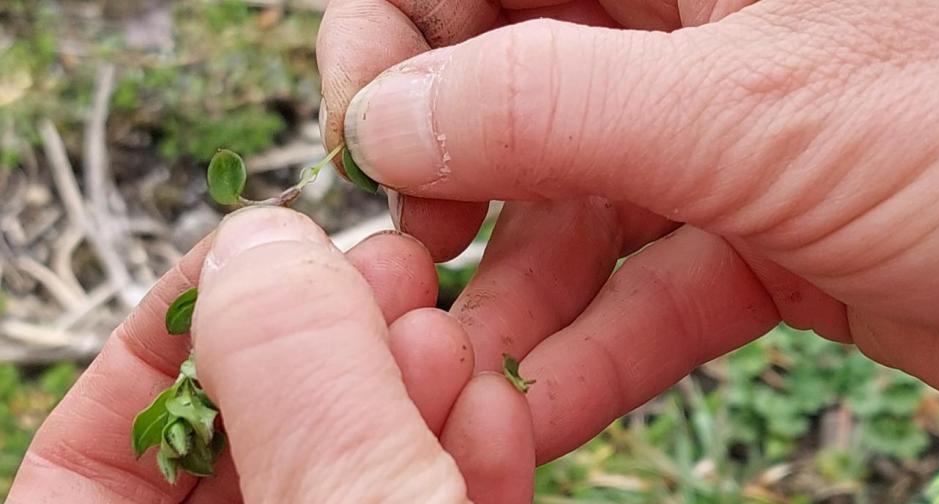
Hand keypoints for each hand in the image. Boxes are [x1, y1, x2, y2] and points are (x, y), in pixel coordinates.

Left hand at [8, 207, 533, 502]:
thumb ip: (304, 396)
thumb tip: (266, 250)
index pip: (91, 466)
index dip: (164, 340)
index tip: (255, 253)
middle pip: (248, 447)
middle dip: (320, 344)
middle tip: (384, 271)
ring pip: (352, 472)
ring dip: (406, 391)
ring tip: (443, 330)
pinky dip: (462, 460)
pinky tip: (492, 408)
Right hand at [320, 0, 938, 464]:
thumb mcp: (754, 110)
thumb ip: (549, 107)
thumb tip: (387, 119)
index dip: (398, 37)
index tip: (367, 137)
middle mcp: (691, 33)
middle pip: (504, 90)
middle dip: (444, 184)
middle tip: (411, 261)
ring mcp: (719, 141)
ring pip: (567, 210)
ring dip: (509, 300)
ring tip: (457, 379)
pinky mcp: (755, 240)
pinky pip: (643, 292)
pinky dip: (592, 354)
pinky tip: (534, 414)